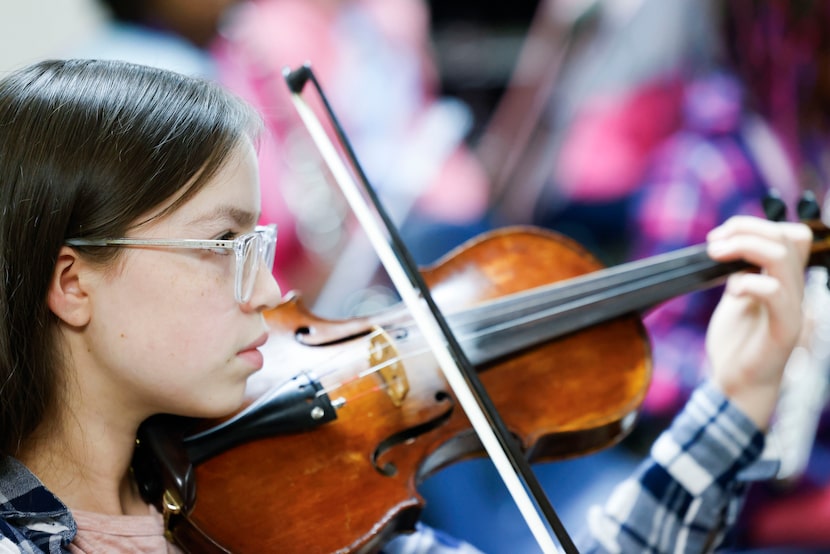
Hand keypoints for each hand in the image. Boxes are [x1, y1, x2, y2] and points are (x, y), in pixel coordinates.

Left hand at [704, 215, 811, 428]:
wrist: (736, 383)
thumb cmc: (737, 342)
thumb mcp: (736, 296)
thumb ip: (741, 270)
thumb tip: (730, 242)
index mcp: (784, 279)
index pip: (788, 234)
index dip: (753, 226)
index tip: (717, 237)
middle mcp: (795, 290)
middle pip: (788, 237)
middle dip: (746, 229)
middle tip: (713, 244)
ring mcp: (793, 308)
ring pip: (783, 258)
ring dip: (744, 247)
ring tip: (716, 255)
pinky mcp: (784, 329)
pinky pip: (776, 294)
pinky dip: (749, 283)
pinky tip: (732, 292)